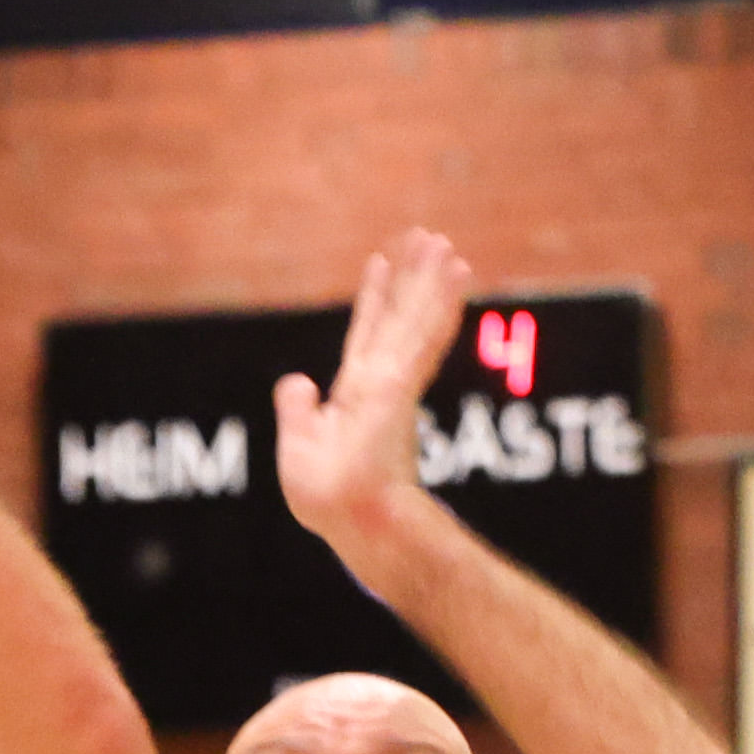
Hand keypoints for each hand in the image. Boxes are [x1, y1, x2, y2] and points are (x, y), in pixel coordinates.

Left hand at [274, 230, 473, 559]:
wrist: (347, 516)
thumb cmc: (326, 497)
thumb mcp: (297, 444)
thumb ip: (297, 409)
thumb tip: (296, 381)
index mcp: (356, 392)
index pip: (366, 334)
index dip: (373, 298)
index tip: (380, 262)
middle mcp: (380, 381)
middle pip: (399, 317)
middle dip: (413, 278)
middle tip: (430, 238)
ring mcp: (394, 381)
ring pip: (416, 319)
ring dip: (432, 281)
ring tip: (446, 245)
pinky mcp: (402, 384)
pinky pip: (424, 336)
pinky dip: (440, 305)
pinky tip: (458, 275)